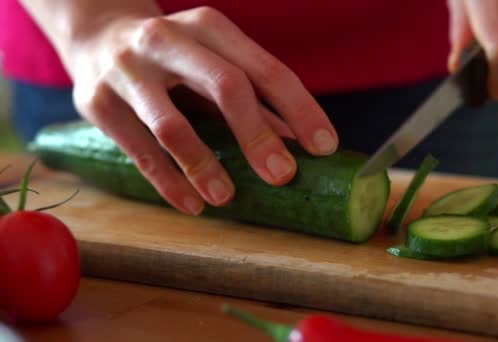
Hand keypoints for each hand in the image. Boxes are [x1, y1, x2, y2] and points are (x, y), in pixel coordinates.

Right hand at [67, 7, 337, 214]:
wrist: (96, 35)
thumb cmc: (174, 57)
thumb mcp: (214, 62)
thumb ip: (253, 97)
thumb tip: (297, 143)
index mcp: (209, 27)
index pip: (265, 69)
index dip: (299, 108)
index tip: (324, 147)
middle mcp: (169, 40)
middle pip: (225, 88)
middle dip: (257, 136)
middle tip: (282, 176)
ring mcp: (128, 70)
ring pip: (173, 125)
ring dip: (204, 166)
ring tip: (227, 198)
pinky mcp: (96, 102)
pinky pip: (138, 151)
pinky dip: (167, 182)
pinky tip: (191, 205)